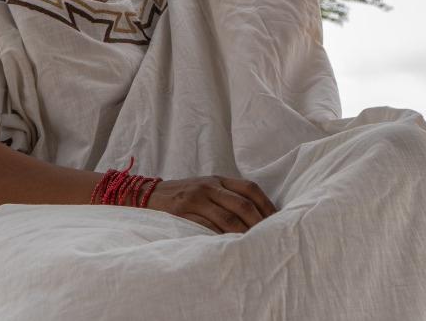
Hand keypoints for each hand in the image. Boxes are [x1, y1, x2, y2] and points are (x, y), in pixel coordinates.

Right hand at [147, 175, 277, 233]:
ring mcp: (195, 199)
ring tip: (253, 245)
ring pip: (227, 218)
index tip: (277, 219)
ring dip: (243, 233)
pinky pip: (207, 228)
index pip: (250, 188)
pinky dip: (221, 238)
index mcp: (218, 179)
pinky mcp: (182, 213)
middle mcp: (209, 186)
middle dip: (259, 222)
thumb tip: (258, 213)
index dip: (266, 204)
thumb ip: (228, 195)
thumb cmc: (184, 194)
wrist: (148, 194)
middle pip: (242, 204)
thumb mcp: (207, 186)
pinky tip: (230, 246)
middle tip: (269, 237)